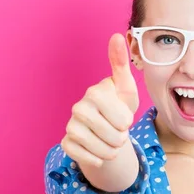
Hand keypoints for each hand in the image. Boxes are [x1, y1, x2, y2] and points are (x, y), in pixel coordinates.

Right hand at [61, 33, 138, 167]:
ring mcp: (71, 125)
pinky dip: (98, 158)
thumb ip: (122, 64)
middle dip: (121, 138)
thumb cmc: (120, 106)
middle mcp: (79, 107)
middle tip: (118, 130)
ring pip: (102, 149)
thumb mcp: (126, 88)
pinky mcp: (66, 143)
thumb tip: (117, 35)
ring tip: (111, 140)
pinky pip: (87, 158)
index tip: (124, 117)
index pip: (121, 119)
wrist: (108, 130)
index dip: (127, 122)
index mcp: (95, 92)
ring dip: (112, 150)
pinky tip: (98, 150)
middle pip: (113, 136)